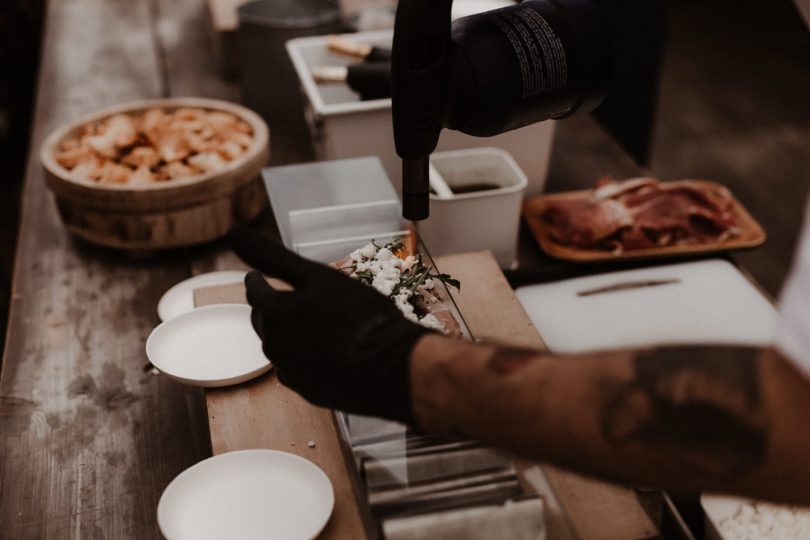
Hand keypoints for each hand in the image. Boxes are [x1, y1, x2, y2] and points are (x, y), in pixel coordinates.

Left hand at [229, 227, 429, 423]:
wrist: (393, 370)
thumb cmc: (358, 317)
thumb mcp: (318, 277)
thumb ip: (275, 258)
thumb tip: (234, 234)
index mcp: (274, 316)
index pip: (256, 293)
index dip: (257, 281)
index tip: (256, 276)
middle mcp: (275, 348)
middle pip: (266, 323)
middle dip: (270, 309)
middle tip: (280, 299)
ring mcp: (294, 375)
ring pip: (282, 349)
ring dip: (289, 336)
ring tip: (306, 326)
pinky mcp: (313, 393)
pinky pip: (301, 370)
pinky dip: (307, 358)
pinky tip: (325, 353)